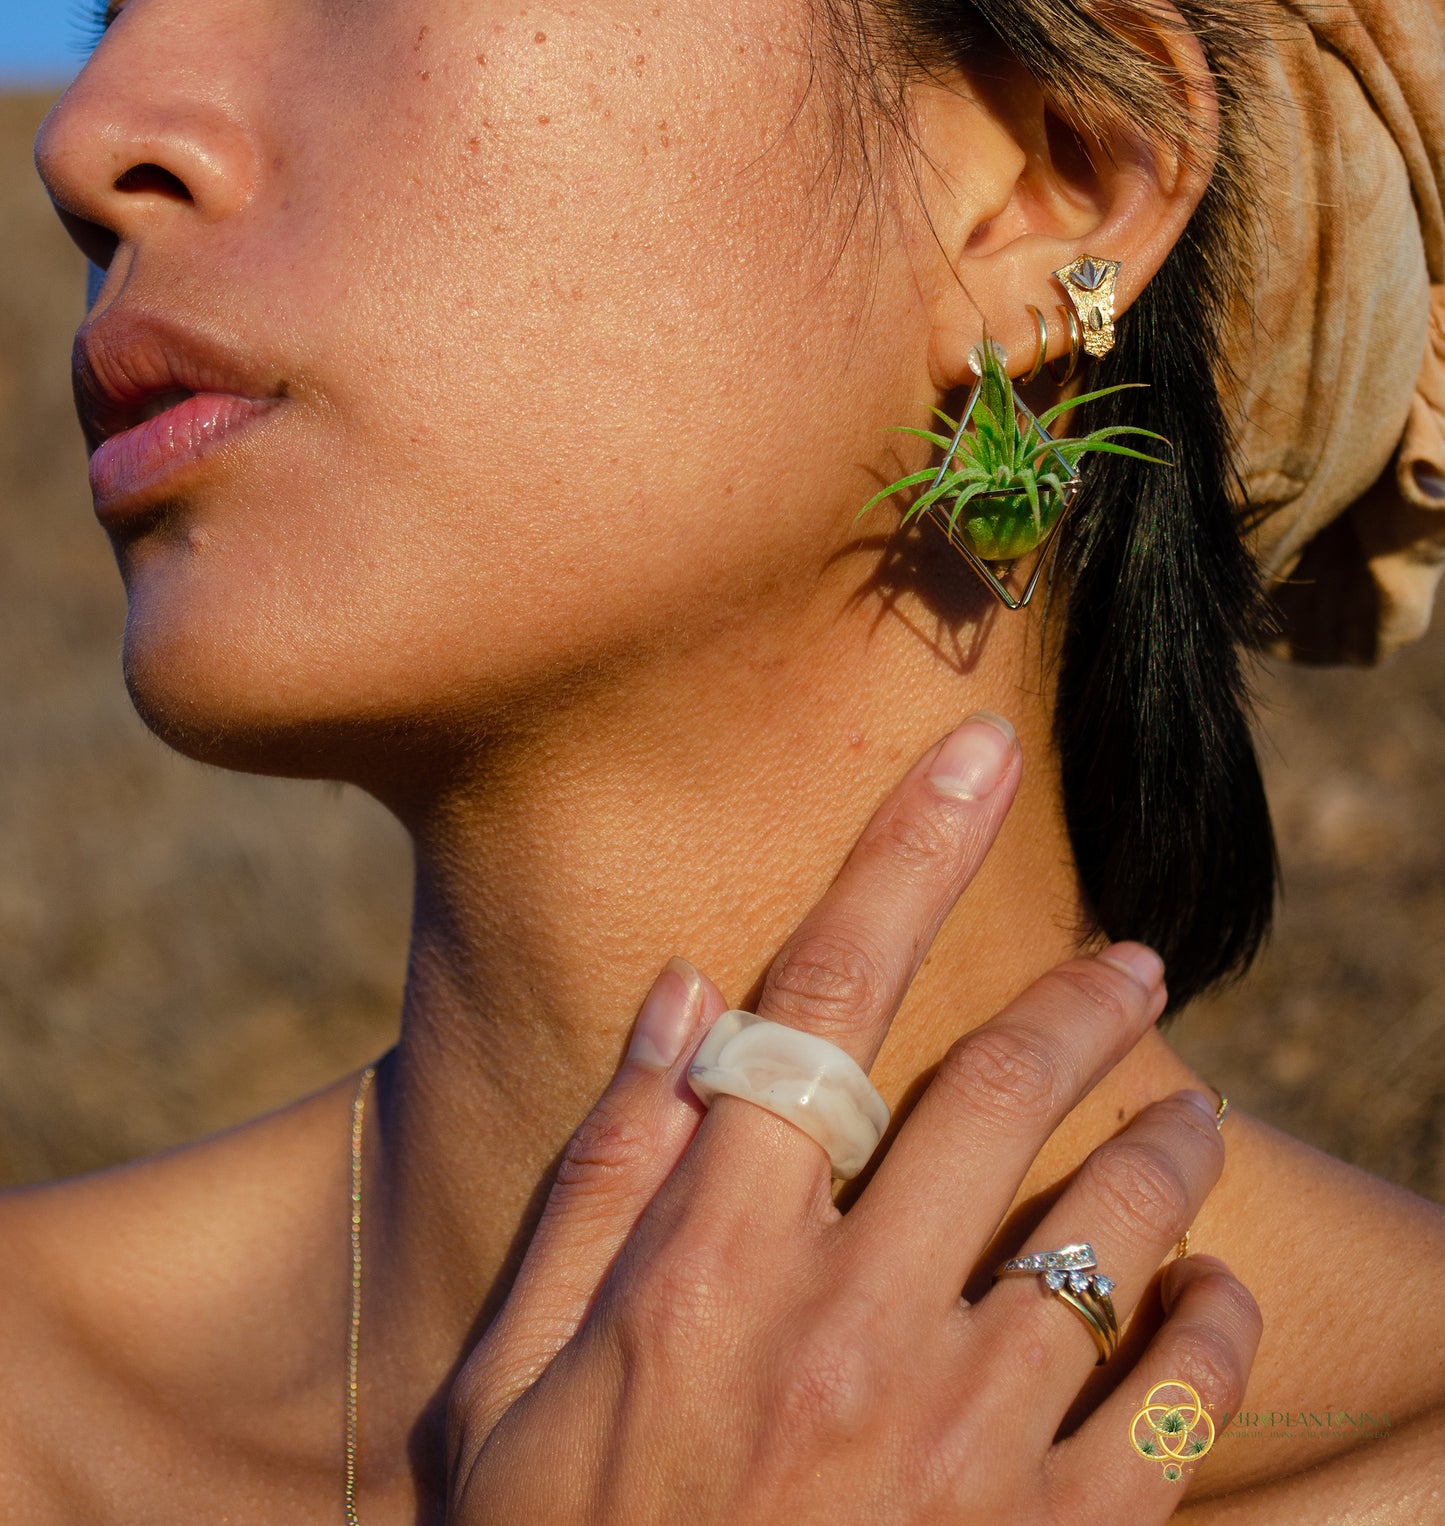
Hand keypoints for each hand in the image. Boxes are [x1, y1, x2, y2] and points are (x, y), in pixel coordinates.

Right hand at [446, 713, 1259, 1522]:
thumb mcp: (503, 1392)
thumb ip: (597, 1182)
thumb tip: (682, 993)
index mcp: (704, 1271)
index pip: (819, 1007)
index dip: (905, 856)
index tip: (978, 752)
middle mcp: (844, 1333)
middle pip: (1000, 1090)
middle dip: (1087, 994)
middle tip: (1137, 960)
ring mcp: (960, 1453)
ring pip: (1113, 1228)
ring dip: (1168, 1142)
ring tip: (1188, 1113)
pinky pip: (1180, 1406)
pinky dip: (1213, 1326)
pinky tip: (1205, 1303)